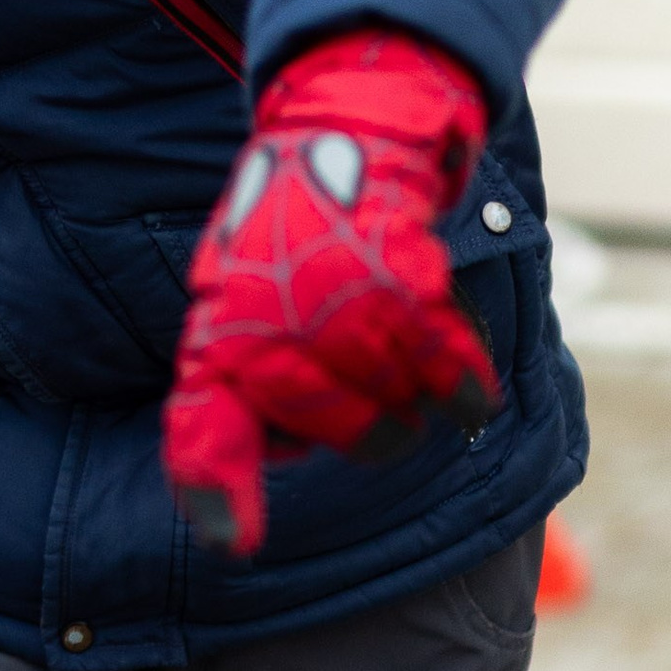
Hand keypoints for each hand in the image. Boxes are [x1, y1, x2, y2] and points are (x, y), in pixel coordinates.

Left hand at [163, 30, 498, 557]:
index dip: (217, 490)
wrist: (348, 129)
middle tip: (360, 380)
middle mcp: (272, 331)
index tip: (234, 541)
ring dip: (409, 396)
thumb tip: (255, 479)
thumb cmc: (287, 236)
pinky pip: (444, 375)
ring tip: (396, 344)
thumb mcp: (234, 305)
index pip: (204, 430)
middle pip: (336, 437)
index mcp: (221, 341)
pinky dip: (462, 389)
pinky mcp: (406, 290)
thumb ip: (239, 387)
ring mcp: (339, 312)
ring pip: (394, 411)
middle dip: (360, 427)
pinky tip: (467, 394)